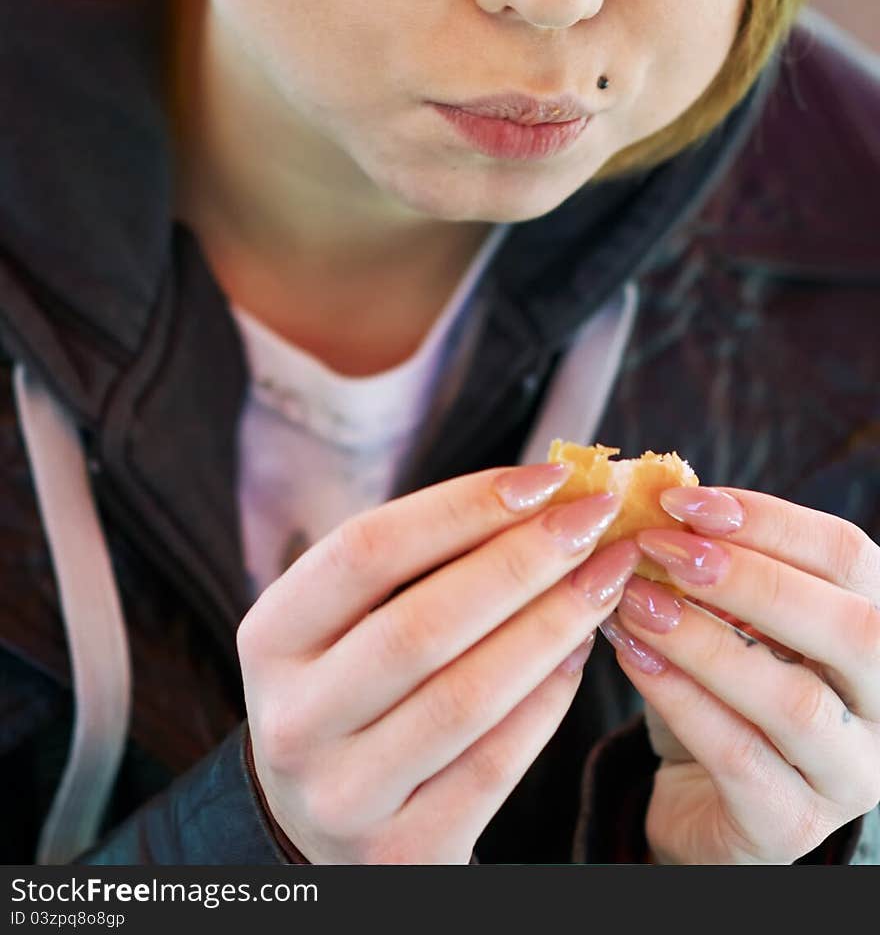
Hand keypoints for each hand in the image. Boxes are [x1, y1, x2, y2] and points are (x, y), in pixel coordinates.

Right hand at [237, 461, 639, 863]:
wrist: (318, 824)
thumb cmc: (353, 688)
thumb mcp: (347, 622)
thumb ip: (421, 562)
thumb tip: (542, 494)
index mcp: (271, 637)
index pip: (367, 550)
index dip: (463, 507)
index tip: (547, 478)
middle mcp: (294, 718)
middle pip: (422, 623)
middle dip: (524, 561)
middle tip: (596, 518)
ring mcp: (343, 793)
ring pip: (467, 696)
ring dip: (553, 625)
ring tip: (606, 577)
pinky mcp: (402, 850)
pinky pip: (495, 764)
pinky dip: (548, 700)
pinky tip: (582, 652)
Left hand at [601, 486, 879, 863]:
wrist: (702, 794)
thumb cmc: (721, 685)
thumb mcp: (726, 613)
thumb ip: (712, 560)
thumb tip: (659, 492)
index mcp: (877, 625)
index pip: (848, 556)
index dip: (768, 519)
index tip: (682, 500)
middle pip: (851, 629)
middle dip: (749, 578)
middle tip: (662, 549)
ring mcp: (849, 771)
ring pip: (795, 701)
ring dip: (705, 641)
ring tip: (636, 602)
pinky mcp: (792, 824)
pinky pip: (740, 756)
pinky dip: (679, 698)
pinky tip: (632, 656)